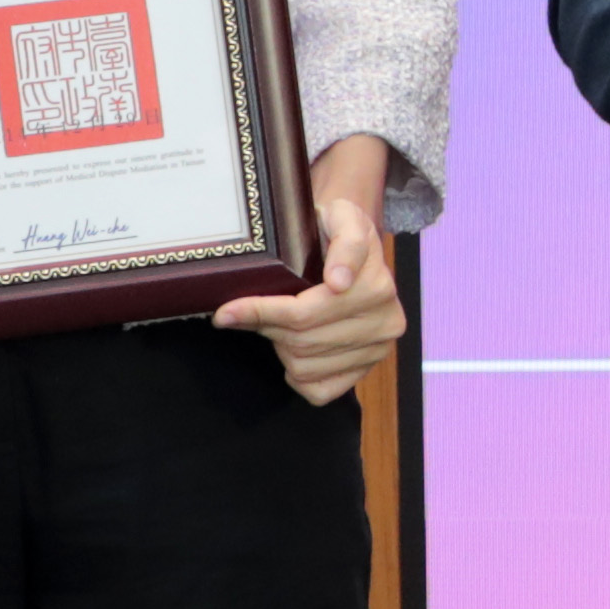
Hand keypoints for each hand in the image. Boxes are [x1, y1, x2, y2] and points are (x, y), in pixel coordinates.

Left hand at [213, 136, 411, 402]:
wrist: (353, 243)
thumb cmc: (338, 228)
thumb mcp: (343, 217)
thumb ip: (345, 244)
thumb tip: (338, 282)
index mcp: (378, 289)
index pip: (306, 313)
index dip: (261, 313)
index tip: (225, 312)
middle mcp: (384, 324)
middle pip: (302, 342)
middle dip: (267, 327)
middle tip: (248, 311)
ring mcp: (377, 352)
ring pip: (306, 368)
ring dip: (281, 348)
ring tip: (277, 325)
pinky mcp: (365, 371)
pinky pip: (321, 391)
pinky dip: (299, 377)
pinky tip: (294, 354)